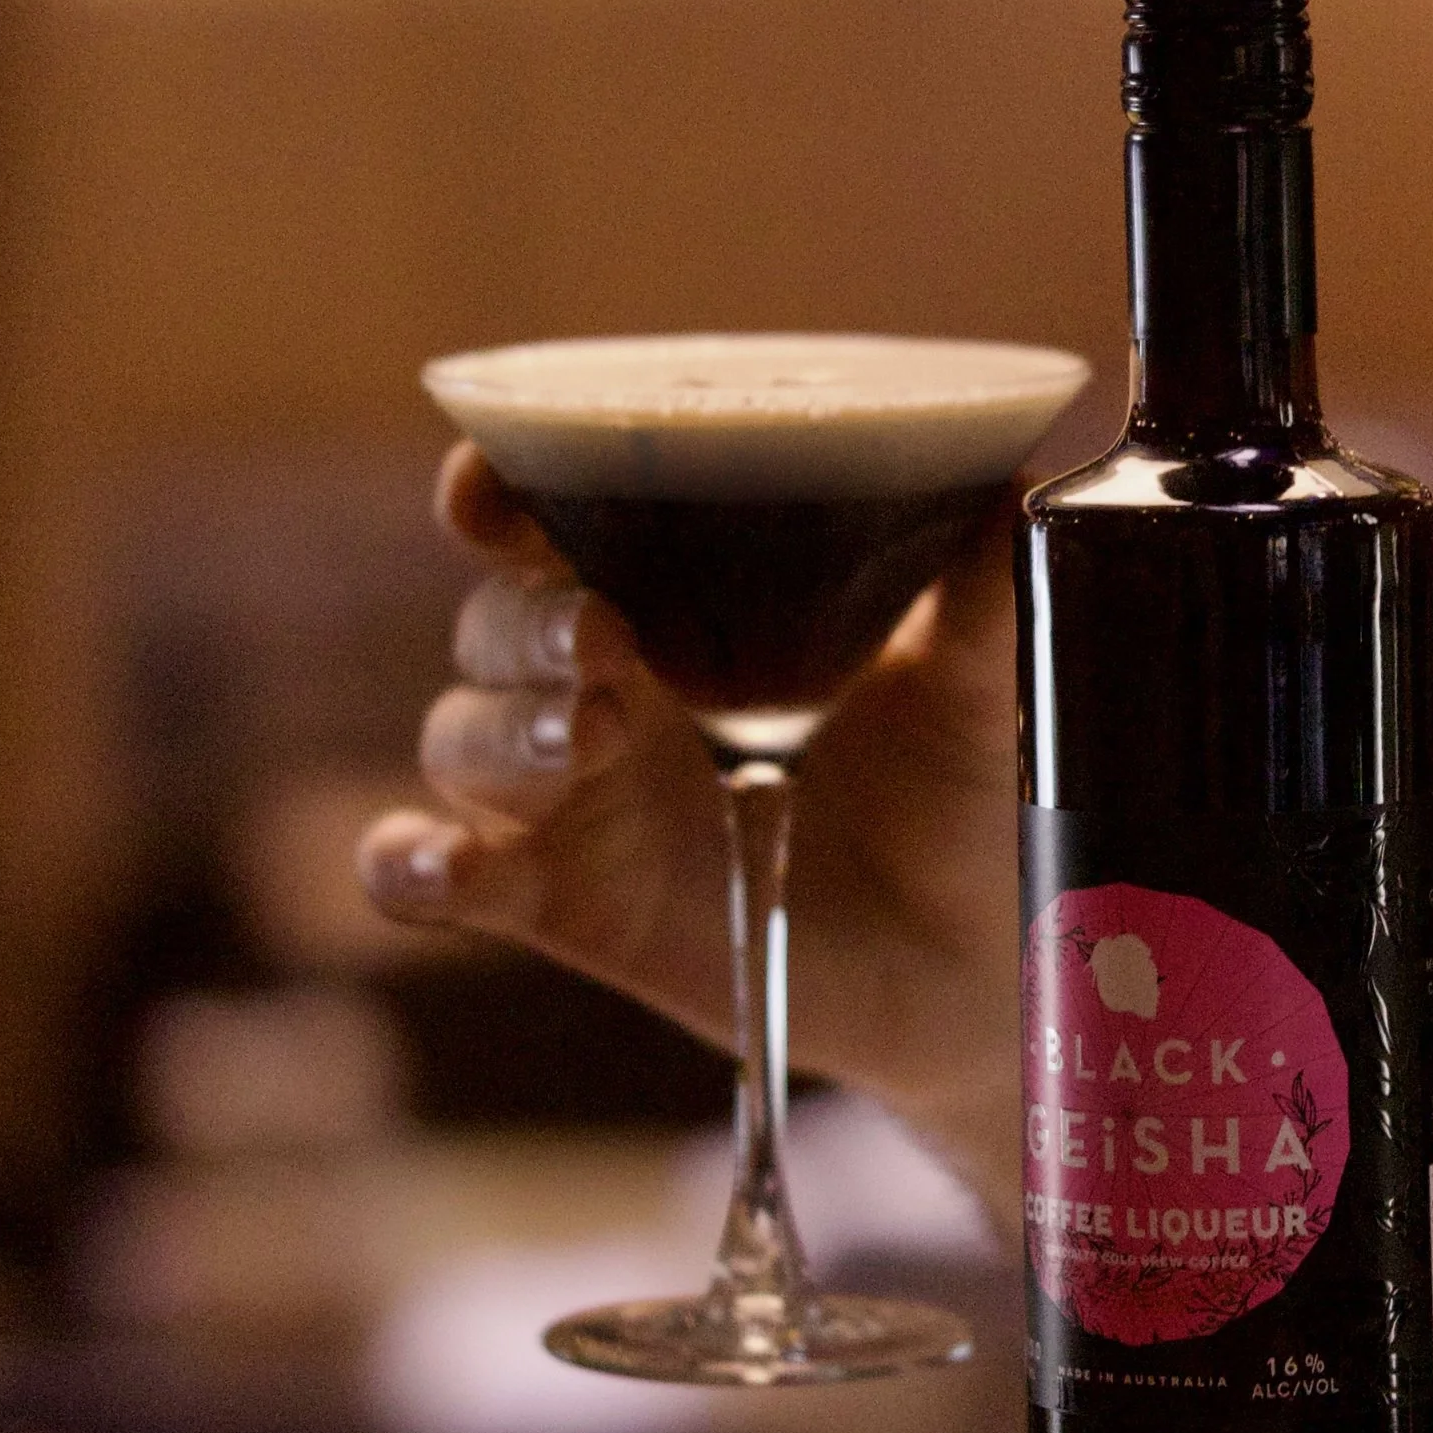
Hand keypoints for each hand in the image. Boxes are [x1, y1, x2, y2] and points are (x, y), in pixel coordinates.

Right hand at [357, 445, 1026, 1211]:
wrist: (978, 955)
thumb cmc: (960, 784)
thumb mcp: (983, 683)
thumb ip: (986, 592)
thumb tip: (1020, 482)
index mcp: (680, 597)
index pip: (554, 515)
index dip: (501, 485)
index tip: (491, 477)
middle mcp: (603, 683)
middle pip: (496, 621)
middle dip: (525, 617)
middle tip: (601, 634)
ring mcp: (573, 799)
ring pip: (461, 734)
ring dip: (499, 729)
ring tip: (584, 740)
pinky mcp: (567, 905)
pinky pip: (430, 876)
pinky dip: (412, 863)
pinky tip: (447, 862)